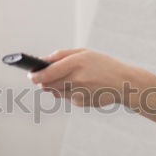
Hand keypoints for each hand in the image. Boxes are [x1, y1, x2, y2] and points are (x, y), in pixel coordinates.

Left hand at [27, 48, 141, 107]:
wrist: (124, 83)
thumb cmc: (103, 65)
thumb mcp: (85, 53)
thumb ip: (62, 55)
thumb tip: (42, 61)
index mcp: (76, 63)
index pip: (47, 73)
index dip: (35, 75)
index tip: (30, 75)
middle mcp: (76, 79)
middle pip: (47, 84)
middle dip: (42, 81)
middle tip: (39, 77)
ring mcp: (78, 93)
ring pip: (55, 91)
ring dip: (55, 86)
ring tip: (67, 79)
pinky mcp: (81, 103)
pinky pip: (67, 97)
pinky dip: (69, 92)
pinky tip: (82, 87)